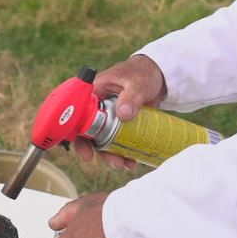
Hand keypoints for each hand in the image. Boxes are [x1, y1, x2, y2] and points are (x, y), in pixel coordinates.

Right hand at [71, 55, 168, 170]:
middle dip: (100, 152)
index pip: (79, 117)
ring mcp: (109, 117)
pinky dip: (124, 151)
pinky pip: (118, 140)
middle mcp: (98, 108)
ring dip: (113, 155)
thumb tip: (123, 114)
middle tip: (114, 162)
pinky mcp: (121, 124)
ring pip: (104, 140)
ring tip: (126, 164)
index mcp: (94, 93)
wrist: (158, 76)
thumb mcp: (137, 83)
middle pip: (90, 134)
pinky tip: (133, 159)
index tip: (88, 154)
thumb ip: (131, 96)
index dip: (79, 138)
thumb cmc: (142, 73)